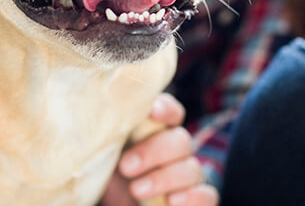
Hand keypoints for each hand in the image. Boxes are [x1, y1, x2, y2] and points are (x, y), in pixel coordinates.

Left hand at [101, 94, 218, 205]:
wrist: (113, 203)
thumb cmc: (107, 176)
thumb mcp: (103, 153)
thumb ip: (109, 136)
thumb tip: (97, 120)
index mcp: (154, 131)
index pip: (170, 112)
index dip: (165, 109)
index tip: (152, 113)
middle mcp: (174, 149)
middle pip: (180, 140)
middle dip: (154, 152)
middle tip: (125, 166)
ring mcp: (187, 174)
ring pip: (193, 168)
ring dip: (164, 179)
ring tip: (136, 190)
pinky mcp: (196, 198)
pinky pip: (207, 195)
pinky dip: (193, 198)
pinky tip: (173, 202)